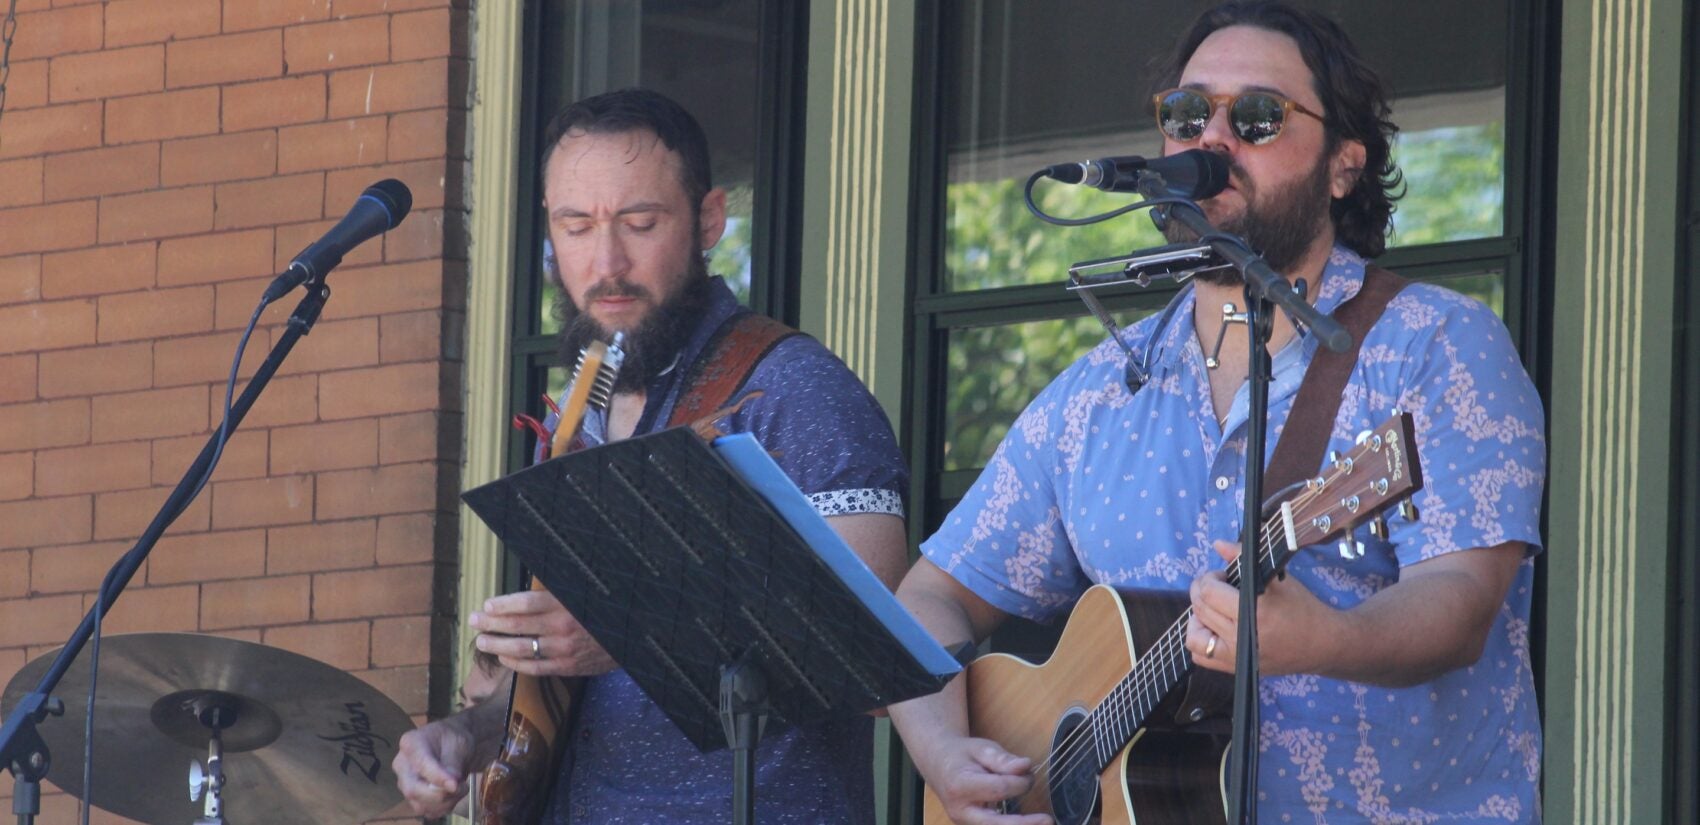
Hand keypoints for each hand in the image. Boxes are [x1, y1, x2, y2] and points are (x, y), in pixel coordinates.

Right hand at [393, 718, 474, 817]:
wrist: (452, 745)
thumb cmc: (453, 739)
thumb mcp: (458, 743)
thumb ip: (453, 764)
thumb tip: (451, 786)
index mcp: (410, 743)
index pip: (420, 764)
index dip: (437, 777)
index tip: (455, 785)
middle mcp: (402, 765)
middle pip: (413, 790)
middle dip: (441, 794)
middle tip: (463, 786)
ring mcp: (405, 783)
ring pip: (420, 805)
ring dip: (446, 802)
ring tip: (461, 787)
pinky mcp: (413, 797)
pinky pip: (427, 811)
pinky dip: (444, 807)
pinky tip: (453, 794)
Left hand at [469, 591, 616, 676]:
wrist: (632, 638)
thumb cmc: (603, 610)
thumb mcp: (584, 592)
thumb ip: (558, 589)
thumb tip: (532, 581)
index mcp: (566, 604)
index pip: (526, 604)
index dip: (503, 605)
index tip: (486, 605)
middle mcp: (563, 627)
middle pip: (518, 625)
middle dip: (491, 623)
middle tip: (474, 621)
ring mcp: (564, 649)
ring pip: (521, 649)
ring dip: (497, 645)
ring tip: (482, 641)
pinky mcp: (567, 666)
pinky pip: (534, 668)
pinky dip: (515, 664)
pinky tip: (503, 659)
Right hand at [916, 736, 1051, 824]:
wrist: (938, 764)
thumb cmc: (962, 754)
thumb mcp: (981, 748)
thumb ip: (1003, 759)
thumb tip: (1025, 766)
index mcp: (960, 785)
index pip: (998, 789)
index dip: (1019, 783)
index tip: (1029, 773)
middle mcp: (960, 810)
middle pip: (995, 824)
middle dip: (1024, 824)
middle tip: (1048, 820)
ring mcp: (964, 822)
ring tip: (1043, 823)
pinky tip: (1028, 823)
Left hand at [1186, 540, 1335, 675]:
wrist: (1323, 643)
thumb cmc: (1301, 608)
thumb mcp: (1277, 578)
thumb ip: (1243, 558)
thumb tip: (1218, 544)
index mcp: (1255, 612)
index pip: (1209, 592)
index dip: (1210, 578)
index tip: (1222, 575)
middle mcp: (1243, 638)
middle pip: (1200, 610)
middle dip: (1202, 591)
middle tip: (1216, 586)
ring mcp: (1238, 657)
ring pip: (1194, 636)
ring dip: (1197, 617)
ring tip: (1213, 608)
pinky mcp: (1237, 669)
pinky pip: (1201, 657)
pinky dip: (1201, 641)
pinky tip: (1214, 628)